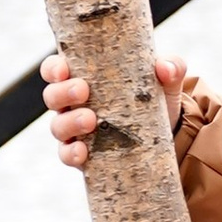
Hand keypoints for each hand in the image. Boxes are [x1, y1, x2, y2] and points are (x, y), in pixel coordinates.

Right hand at [41, 51, 187, 169]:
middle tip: (83, 91)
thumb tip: (166, 67)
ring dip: (69, 122)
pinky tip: (83, 152)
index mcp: (84, 78)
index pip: (56, 69)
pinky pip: (67, 154)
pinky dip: (71, 153)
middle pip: (52, 97)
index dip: (53, 68)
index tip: (63, 69)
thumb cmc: (154, 99)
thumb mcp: (165, 82)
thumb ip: (170, 68)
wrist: (167, 136)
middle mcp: (74, 104)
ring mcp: (76, 130)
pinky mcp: (84, 154)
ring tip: (91, 121)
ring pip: (57, 126)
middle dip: (62, 93)